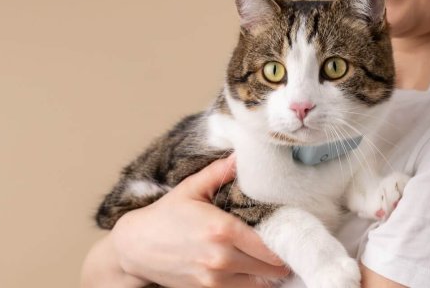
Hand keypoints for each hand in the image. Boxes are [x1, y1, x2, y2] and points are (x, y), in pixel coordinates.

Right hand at [110, 155, 289, 287]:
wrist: (135, 247)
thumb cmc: (165, 215)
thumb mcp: (192, 188)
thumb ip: (220, 172)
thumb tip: (242, 155)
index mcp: (223, 230)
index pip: (270, 244)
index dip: (287, 240)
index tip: (294, 233)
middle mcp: (222, 258)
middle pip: (270, 267)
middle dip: (283, 258)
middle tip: (291, 246)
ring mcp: (214, 279)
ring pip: (260, 283)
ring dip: (271, 273)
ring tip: (277, 259)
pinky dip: (254, 282)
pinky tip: (257, 270)